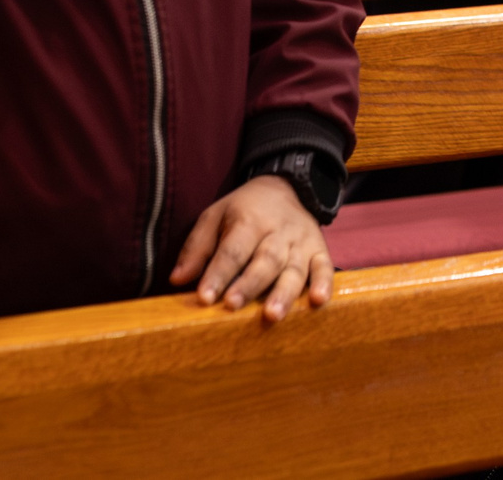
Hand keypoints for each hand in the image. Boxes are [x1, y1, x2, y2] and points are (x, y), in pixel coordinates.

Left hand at [170, 175, 331, 323]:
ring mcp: (301, 242)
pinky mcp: (319, 250)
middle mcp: (278, 232)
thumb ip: (197, 247)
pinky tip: (318, 301)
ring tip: (272, 315)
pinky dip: (324, 283)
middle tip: (233, 305)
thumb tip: (177, 279)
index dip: (218, 273)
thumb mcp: (214, 216)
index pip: (233, 249)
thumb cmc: (243, 210)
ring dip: (283, 292)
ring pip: (294, 269)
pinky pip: (325, 267)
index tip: (204, 297)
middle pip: (265, 260)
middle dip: (249, 284)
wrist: (286, 187)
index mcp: (249, 220)